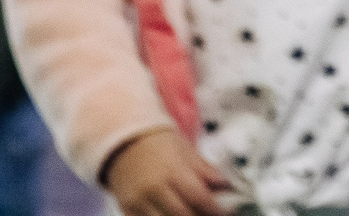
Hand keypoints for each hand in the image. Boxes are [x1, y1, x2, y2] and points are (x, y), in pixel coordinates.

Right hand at [100, 127, 229, 215]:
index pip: (199, 198)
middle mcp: (154, 189)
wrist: (121, 140)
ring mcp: (138, 202)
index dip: (215, 210)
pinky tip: (172, 213)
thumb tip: (227, 186)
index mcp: (172, 171)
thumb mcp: (184, 150)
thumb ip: (205, 170)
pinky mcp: (127, 210)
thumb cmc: (158, 143)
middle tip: (209, 214)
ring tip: (193, 213)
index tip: (226, 212)